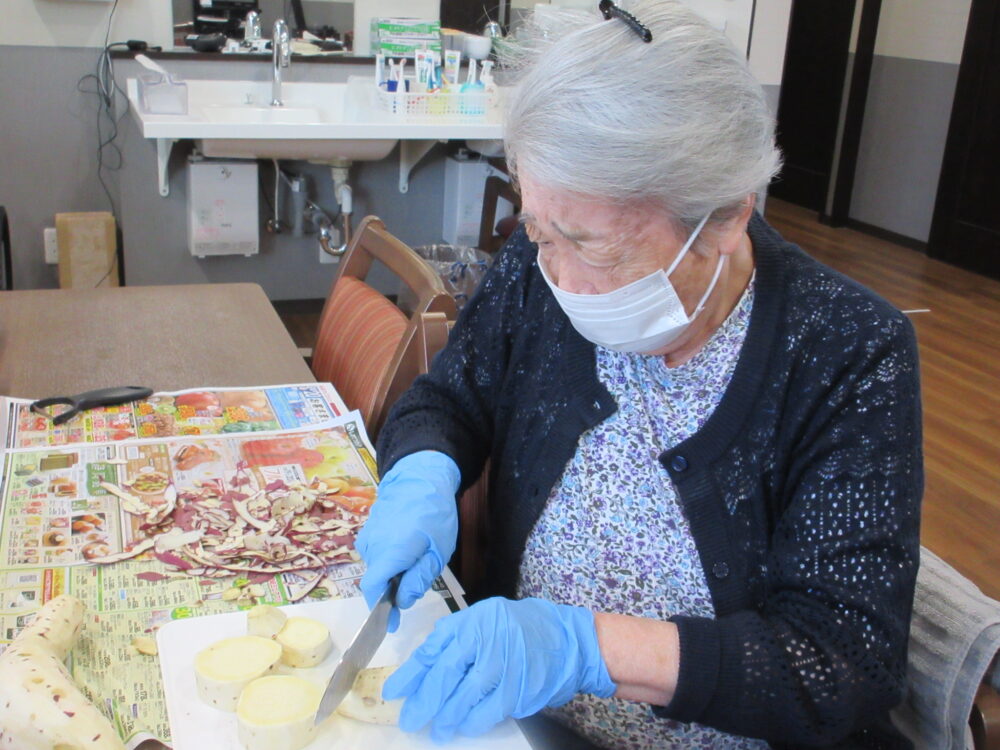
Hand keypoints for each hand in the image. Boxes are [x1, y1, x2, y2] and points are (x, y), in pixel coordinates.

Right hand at [356, 451, 459, 631]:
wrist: (420, 476)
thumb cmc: (434, 513)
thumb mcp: (437, 551)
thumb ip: (419, 578)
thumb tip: (402, 602)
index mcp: (389, 553)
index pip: (373, 589)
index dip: (380, 610)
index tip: (390, 624)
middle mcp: (372, 546)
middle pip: (378, 580)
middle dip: (394, 588)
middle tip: (418, 581)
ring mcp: (368, 536)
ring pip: (378, 566)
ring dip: (393, 571)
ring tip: (418, 556)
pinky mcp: (369, 529)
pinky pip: (377, 552)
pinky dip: (390, 557)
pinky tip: (408, 545)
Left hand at [384, 597, 615, 741]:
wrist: (565, 639)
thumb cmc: (520, 628)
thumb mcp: (484, 618)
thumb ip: (455, 637)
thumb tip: (424, 665)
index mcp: (471, 622)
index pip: (432, 649)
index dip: (410, 674)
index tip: (394, 692)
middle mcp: (484, 640)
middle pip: (444, 675)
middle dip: (423, 701)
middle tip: (409, 720)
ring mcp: (501, 665)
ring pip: (463, 697)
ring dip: (446, 718)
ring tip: (436, 730)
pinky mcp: (517, 688)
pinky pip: (486, 712)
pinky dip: (471, 722)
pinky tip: (463, 726)